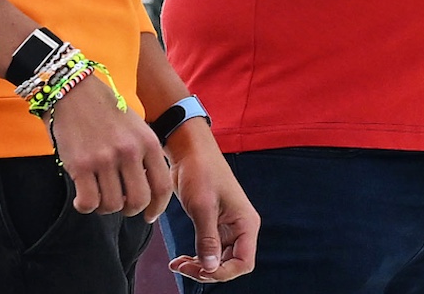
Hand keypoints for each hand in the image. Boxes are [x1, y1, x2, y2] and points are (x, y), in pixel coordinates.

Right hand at [46, 78, 172, 218]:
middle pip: (138, 201)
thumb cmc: (105, 111)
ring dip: (105, 207)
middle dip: (130, 210)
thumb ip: (145, 155)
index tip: (149, 215)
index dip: (157, 208)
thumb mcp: (137, 127)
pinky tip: (82, 198)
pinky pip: (88, 203)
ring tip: (99, 194)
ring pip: (112, 205)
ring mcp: (105, 159)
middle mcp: (129, 151)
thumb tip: (148, 192)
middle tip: (121, 205)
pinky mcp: (81, 165)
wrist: (73, 91)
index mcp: (148, 142)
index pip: (162, 187)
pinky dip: (85, 206)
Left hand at [165, 125, 259, 283]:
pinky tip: (180, 258)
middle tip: (183, 266)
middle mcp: (240, 227)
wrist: (189, 151)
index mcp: (245, 222)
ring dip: (199, 266)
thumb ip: (208, 239)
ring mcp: (227, 227)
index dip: (224, 272)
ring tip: (178, 263)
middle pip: (231, 264)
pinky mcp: (214, 225)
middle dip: (208, 270)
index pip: (244, 262)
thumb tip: (211, 268)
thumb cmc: (200, 171)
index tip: (201, 270)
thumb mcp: (202, 206)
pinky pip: (209, 250)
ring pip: (218, 260)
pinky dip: (195, 258)